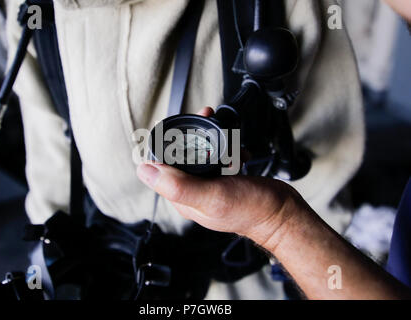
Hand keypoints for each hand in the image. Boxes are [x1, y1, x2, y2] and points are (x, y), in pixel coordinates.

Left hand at [137, 106, 311, 250]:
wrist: (282, 214)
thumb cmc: (251, 210)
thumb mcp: (212, 195)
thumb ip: (178, 185)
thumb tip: (144, 170)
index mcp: (183, 198)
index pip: (161, 168)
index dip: (164, 145)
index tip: (174, 127)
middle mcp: (194, 191)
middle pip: (181, 157)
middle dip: (190, 134)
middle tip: (204, 116)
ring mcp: (211, 185)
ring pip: (201, 154)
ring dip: (211, 138)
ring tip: (222, 127)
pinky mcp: (227, 179)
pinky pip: (220, 157)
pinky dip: (228, 148)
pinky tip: (238, 150)